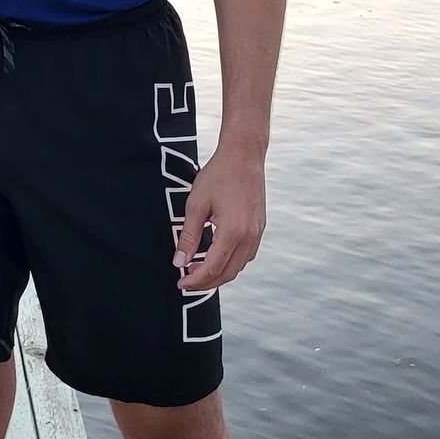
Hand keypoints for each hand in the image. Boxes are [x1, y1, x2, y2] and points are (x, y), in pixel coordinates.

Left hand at [172, 143, 266, 293]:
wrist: (244, 155)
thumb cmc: (218, 175)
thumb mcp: (196, 204)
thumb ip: (188, 236)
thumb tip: (179, 261)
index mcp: (232, 232)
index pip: (212, 268)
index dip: (195, 280)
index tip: (181, 283)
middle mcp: (249, 237)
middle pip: (227, 273)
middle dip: (206, 282)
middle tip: (187, 281)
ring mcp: (257, 233)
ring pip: (239, 266)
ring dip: (219, 273)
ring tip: (198, 269)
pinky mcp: (260, 227)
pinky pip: (246, 254)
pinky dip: (231, 261)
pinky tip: (216, 256)